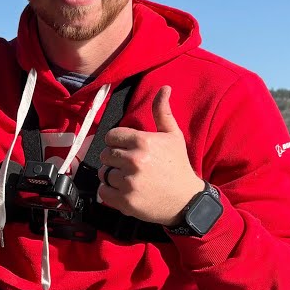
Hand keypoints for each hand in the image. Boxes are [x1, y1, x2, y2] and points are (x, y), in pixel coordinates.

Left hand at [97, 86, 204, 225]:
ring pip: (104, 174)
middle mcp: (134, 160)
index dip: (117, 143)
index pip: (111, 136)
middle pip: (106, 155)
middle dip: (116, 160)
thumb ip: (162, 112)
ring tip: (130, 179)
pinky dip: (110, 192)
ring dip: (114, 177)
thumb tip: (164, 88)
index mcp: (142, 141)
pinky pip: (104, 192)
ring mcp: (129, 182)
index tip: (127, 149)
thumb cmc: (178, 165)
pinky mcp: (125, 201)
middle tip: (131, 166)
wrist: (186, 200)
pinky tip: (126, 191)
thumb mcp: (173, 136)